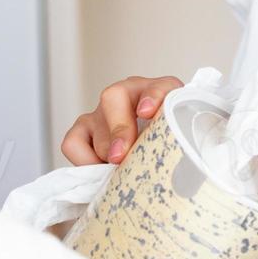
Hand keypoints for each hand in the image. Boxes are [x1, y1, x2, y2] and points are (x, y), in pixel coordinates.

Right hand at [61, 74, 183, 163]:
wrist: (153, 148)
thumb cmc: (168, 143)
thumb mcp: (180, 138)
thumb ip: (182, 142)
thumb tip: (184, 170)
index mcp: (160, 91)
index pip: (158, 87)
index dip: (153, 97)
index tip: (148, 112)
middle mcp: (128, 94)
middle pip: (114, 101)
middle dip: (118, 131)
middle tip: (121, 156)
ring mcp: (102, 110)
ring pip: (95, 125)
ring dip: (107, 153)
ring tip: (121, 171)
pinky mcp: (83, 129)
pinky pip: (73, 143)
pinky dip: (83, 160)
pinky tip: (101, 171)